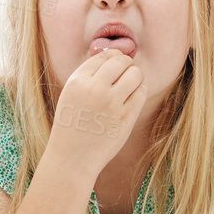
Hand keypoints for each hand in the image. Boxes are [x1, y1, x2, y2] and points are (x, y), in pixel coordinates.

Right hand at [50, 50, 148, 172]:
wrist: (72, 158)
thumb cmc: (73, 125)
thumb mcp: (72, 95)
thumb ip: (89, 76)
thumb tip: (116, 57)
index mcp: (77, 81)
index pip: (104, 56)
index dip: (114, 58)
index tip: (116, 67)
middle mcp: (93, 88)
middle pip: (121, 61)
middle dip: (127, 65)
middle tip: (126, 75)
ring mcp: (111, 102)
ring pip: (135, 73)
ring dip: (136, 76)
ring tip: (130, 86)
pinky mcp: (125, 116)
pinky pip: (141, 92)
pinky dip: (140, 91)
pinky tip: (133, 98)